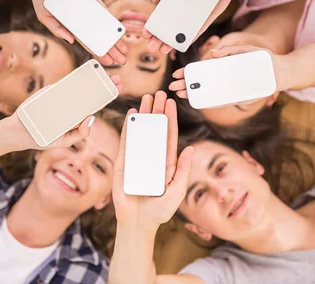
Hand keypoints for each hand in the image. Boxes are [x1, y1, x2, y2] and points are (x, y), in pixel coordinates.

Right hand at [11, 75, 122, 149]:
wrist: (20, 132)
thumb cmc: (43, 138)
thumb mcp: (64, 140)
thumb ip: (79, 133)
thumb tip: (92, 118)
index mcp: (76, 115)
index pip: (95, 103)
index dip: (107, 95)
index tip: (119, 88)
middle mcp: (70, 103)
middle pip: (91, 92)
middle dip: (105, 84)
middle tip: (118, 78)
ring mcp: (61, 95)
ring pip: (79, 85)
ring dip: (94, 78)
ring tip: (107, 73)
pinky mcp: (50, 90)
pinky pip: (64, 83)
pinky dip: (75, 77)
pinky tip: (88, 73)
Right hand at [30, 0, 127, 65]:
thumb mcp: (43, 15)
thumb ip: (55, 28)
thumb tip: (70, 41)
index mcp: (72, 27)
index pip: (87, 43)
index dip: (98, 53)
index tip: (108, 62)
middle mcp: (82, 20)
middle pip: (99, 37)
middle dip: (111, 49)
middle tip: (121, 59)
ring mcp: (88, 9)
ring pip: (104, 26)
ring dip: (114, 37)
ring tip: (124, 48)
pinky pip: (103, 9)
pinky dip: (111, 19)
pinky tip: (119, 29)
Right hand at [112, 91, 193, 228]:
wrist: (137, 223)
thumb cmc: (159, 210)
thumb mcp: (177, 190)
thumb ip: (183, 170)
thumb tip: (191, 148)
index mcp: (167, 162)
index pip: (169, 136)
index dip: (170, 119)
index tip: (171, 103)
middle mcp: (153, 156)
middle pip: (156, 129)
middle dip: (158, 111)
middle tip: (159, 92)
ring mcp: (137, 158)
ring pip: (142, 131)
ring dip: (144, 114)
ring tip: (146, 97)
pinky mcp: (123, 162)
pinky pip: (126, 141)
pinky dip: (128, 127)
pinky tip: (132, 114)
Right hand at [169, 42, 286, 99]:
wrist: (281, 71)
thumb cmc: (264, 58)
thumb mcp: (247, 50)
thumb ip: (231, 50)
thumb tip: (212, 53)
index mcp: (224, 66)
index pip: (201, 70)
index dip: (188, 73)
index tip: (177, 74)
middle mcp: (225, 78)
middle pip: (201, 82)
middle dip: (186, 84)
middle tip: (173, 87)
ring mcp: (231, 88)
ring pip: (208, 92)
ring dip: (194, 94)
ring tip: (182, 94)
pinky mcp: (239, 96)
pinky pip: (222, 100)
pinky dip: (211, 102)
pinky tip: (200, 102)